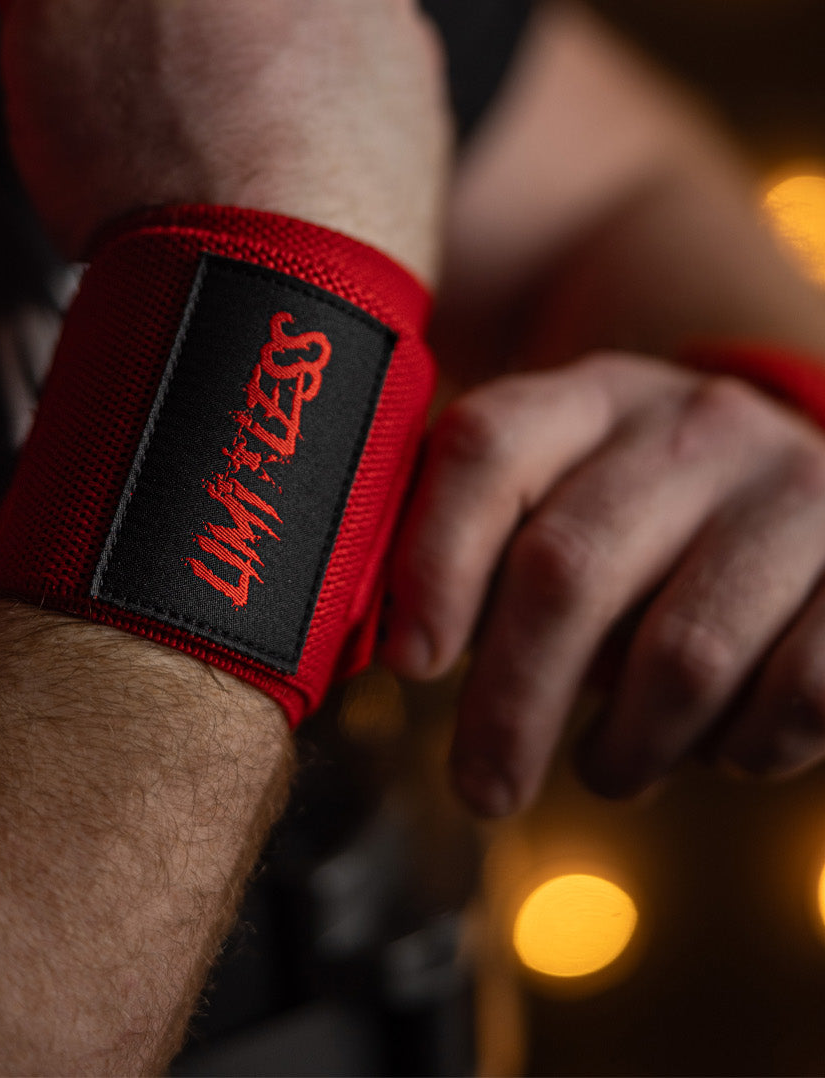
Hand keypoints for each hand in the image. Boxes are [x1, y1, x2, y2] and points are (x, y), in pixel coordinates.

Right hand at [0, 0, 451, 277]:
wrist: (272, 315)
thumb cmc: (160, 178)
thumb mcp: (43, 27)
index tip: (76, 11)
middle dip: (169, 2)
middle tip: (131, 98)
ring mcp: (401, 48)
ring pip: (283, 23)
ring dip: (237, 64)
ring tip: (199, 154)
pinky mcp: (421, 129)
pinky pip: (336, 95)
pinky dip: (295, 123)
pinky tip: (257, 182)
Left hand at [384, 352, 824, 814]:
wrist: (816, 502)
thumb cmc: (649, 528)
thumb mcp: (566, 501)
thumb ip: (481, 549)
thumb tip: (401, 651)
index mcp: (590, 399)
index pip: (488, 448)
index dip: (435, 558)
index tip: (410, 663)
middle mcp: (694, 424)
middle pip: (568, 567)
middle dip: (510, 701)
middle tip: (481, 786)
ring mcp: (793, 489)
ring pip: (682, 653)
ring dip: (628, 744)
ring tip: (604, 767)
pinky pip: (796, 693)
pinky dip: (740, 749)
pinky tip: (715, 748)